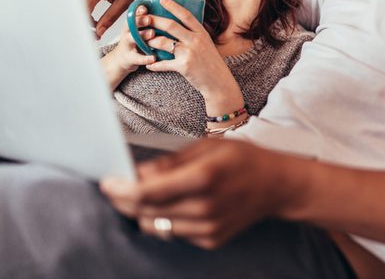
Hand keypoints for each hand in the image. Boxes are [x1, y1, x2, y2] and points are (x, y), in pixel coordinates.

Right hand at [83, 0, 145, 38]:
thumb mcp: (124, 2)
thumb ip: (110, 17)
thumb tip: (98, 32)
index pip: (83, 13)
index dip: (87, 28)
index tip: (95, 38)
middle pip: (78, 11)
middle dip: (85, 26)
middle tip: (96, 38)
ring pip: (78, 9)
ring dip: (85, 21)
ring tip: (97, 31)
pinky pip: (81, 4)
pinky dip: (86, 14)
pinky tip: (96, 22)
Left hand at [100, 139, 304, 248]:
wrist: (276, 185)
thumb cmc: (243, 159)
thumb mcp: (208, 146)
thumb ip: (171, 161)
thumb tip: (139, 173)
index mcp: (203, 177)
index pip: (146, 192)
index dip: (120, 189)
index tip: (107, 182)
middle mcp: (204, 207)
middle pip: (145, 211)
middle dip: (125, 199)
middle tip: (117, 186)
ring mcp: (207, 227)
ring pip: (155, 226)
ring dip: (144, 210)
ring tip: (149, 193)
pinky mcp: (210, 240)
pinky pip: (173, 233)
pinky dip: (166, 219)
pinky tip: (177, 203)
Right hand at [101, 6, 155, 88]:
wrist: (122, 59)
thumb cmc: (136, 41)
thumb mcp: (139, 30)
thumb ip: (148, 21)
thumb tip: (165, 7)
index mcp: (131, 25)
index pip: (133, 15)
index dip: (138, 11)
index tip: (145, 7)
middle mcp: (127, 33)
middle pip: (131, 25)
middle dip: (139, 21)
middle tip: (149, 18)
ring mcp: (128, 45)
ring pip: (132, 39)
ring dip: (142, 35)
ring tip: (152, 33)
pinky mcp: (130, 58)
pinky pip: (138, 58)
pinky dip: (146, 58)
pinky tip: (154, 57)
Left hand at [141, 0, 233, 99]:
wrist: (219, 82)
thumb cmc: (211, 63)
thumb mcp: (207, 44)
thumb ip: (193, 35)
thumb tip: (177, 26)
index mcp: (201, 33)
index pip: (185, 15)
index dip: (173, 6)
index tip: (161, 0)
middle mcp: (195, 40)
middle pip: (170, 25)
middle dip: (154, 20)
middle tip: (143, 18)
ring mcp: (189, 53)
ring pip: (163, 42)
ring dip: (151, 42)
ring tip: (145, 42)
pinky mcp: (184, 66)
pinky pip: (163, 63)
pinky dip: (154, 65)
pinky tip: (149, 65)